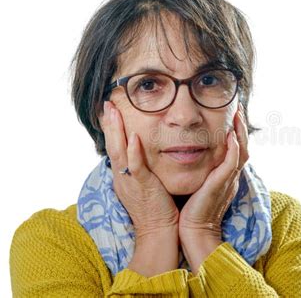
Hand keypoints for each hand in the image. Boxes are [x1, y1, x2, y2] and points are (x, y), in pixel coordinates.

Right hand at [100, 101, 179, 238]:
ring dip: (116, 131)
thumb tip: (142, 155)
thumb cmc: (156, 209)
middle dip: (109, 124)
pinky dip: (133, 152)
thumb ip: (141, 170)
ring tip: (113, 111)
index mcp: (123, 176)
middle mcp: (122, 177)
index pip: (114, 148)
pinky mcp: (143, 187)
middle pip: (112, 145)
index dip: (111, 129)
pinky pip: (136, 167)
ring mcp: (131, 182)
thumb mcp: (144, 186)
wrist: (158, 232)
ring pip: (119, 152)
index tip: (109, 111)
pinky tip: (134, 137)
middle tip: (107, 103)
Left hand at [178, 102, 248, 240]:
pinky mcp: (220, 185)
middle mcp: (231, 177)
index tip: (233, 116)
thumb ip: (202, 172)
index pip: (236, 150)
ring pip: (241, 152)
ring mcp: (228, 181)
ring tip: (238, 115)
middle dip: (242, 127)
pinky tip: (231, 135)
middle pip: (243, 147)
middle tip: (240, 109)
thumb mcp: (200, 186)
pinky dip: (233, 149)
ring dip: (241, 132)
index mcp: (226, 176)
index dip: (237, 132)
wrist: (194, 231)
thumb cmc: (193, 211)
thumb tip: (194, 157)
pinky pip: (231, 164)